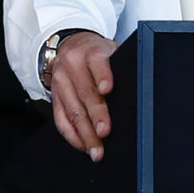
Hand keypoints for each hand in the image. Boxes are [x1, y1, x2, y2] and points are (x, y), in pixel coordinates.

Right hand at [49, 31, 118, 161]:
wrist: (71, 45)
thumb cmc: (98, 51)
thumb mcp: (110, 49)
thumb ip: (119, 64)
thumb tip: (140, 86)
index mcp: (90, 51)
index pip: (98, 63)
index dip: (103, 76)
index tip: (108, 90)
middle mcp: (71, 66)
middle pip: (85, 93)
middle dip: (96, 115)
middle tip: (105, 132)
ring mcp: (60, 83)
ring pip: (72, 111)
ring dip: (85, 133)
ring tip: (97, 149)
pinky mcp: (53, 97)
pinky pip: (60, 120)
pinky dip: (72, 135)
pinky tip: (83, 145)